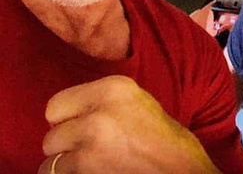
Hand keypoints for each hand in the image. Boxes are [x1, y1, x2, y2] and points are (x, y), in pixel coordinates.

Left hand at [38, 75, 219, 173]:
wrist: (180, 169)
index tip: (77, 127)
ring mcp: (91, 144)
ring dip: (66, 167)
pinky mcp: (86, 172)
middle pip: (50, 135)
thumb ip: (102, 101)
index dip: (64, 120)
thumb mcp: (137, 101)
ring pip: (50, 162)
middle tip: (88, 150)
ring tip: (93, 165)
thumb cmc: (163, 139)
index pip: (56, 105)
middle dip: (64, 146)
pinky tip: (97, 173)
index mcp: (113, 87)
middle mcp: (98, 111)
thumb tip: (69, 114)